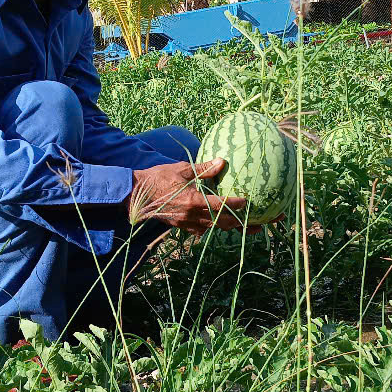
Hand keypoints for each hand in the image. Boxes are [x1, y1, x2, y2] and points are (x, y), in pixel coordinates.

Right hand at [129, 159, 248, 234]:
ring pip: (212, 228)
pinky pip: (199, 230)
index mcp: (193, 201)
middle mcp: (191, 216)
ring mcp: (185, 223)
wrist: (135, 194)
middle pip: (220, 223)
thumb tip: (222, 162)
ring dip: (227, 227)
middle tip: (255, 226)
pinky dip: (210, 227)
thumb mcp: (182, 169)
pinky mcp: (180, 225)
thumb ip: (204, 169)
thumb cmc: (158, 178)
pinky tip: (216, 224)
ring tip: (242, 228)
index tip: (246, 202)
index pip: (220, 206)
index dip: (235, 205)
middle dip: (239, 225)